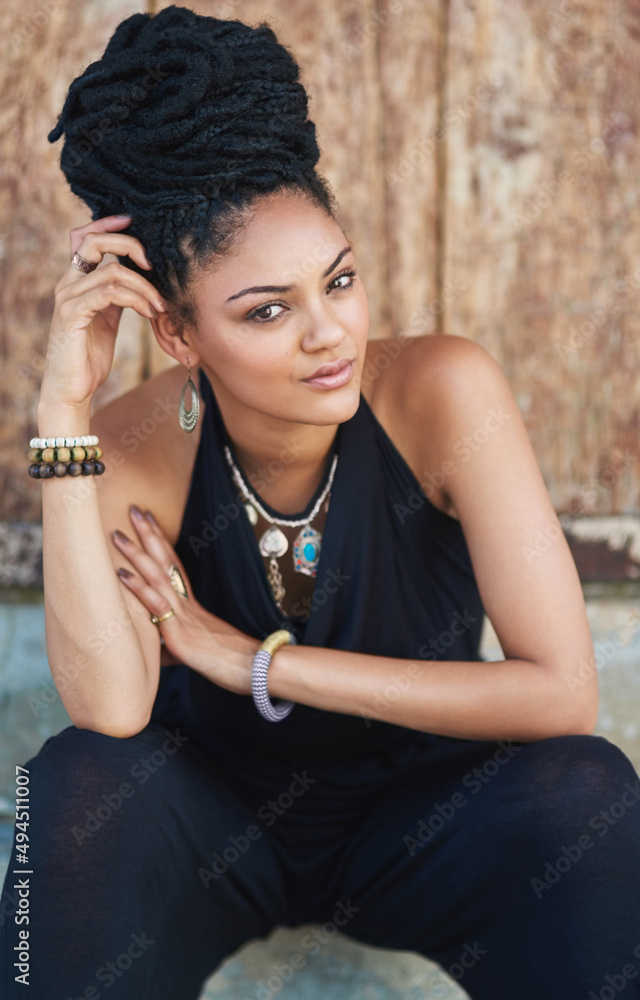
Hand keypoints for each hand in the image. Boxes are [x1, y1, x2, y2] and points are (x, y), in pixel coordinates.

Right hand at [39, 214, 168, 410]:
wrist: (71, 389)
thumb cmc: (89, 357)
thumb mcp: (108, 320)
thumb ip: (117, 297)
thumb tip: (141, 280)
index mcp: (75, 281)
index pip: (84, 237)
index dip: (108, 224)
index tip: (134, 221)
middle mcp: (67, 283)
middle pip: (94, 242)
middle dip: (130, 245)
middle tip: (154, 264)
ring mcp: (67, 298)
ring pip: (112, 272)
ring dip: (145, 286)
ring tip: (160, 305)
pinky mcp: (72, 315)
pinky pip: (109, 294)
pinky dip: (135, 299)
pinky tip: (148, 312)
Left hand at [112, 505, 259, 695]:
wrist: (254, 670)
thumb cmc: (229, 665)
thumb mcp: (196, 652)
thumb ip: (174, 647)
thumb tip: (156, 653)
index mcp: (191, 606)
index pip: (174, 565)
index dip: (160, 541)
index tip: (148, 519)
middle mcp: (186, 604)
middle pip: (166, 561)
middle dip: (148, 534)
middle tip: (133, 508)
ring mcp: (182, 616)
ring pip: (158, 577)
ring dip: (136, 553)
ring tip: (118, 533)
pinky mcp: (179, 633)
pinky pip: (156, 605)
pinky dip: (137, 587)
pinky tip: (121, 573)